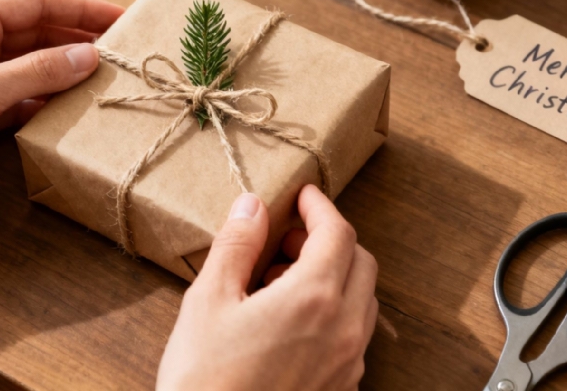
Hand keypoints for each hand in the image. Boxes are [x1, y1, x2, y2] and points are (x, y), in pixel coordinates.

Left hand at [0, 0, 122, 259]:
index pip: (39, 2)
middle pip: (39, 32)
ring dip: (66, 72)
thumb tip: (91, 55)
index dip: (83, 7)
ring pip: (33, 65)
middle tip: (123, 53)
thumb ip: (40, 71)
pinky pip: (22, 95)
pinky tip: (74, 110)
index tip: (123, 18)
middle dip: (79, 40)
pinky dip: (47, 100)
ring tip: (107, 82)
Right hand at [157, 185, 378, 390]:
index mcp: (314, 299)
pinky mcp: (341, 390)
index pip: (337, 233)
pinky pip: (354, 337)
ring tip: (281, 283)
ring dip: (334, 277)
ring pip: (363, 301)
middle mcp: (343, 330)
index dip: (320, 206)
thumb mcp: (208, 301)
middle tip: (287, 240)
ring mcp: (348, 365)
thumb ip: (236, 245)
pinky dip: (333, 313)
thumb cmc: (203, 381)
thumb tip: (252, 206)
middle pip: (360, 262)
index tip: (303, 196)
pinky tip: (290, 324)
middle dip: (329, 240)